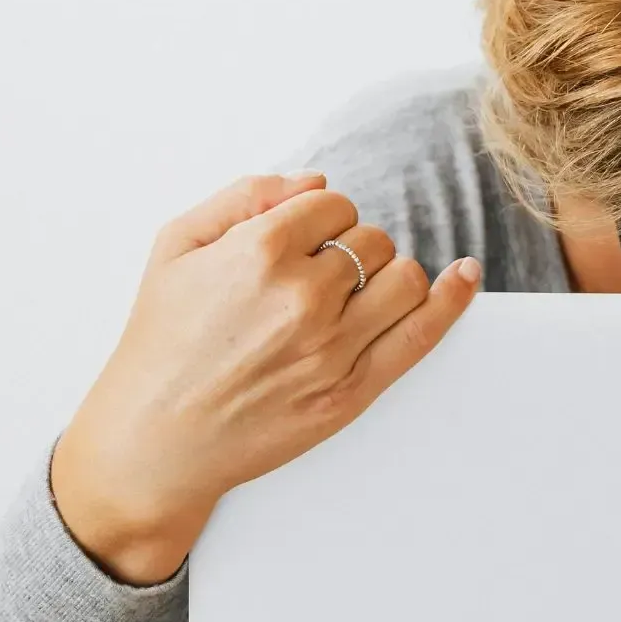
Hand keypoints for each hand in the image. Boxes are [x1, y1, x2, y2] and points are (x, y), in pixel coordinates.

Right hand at [51, 173, 479, 584]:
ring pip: (404, 277)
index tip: (303, 241)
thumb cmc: (161, 341)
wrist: (154, 440)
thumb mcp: (177, 247)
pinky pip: (422, 333)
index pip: (332, 203)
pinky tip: (466, 276)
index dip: (320, 219)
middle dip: (349, 249)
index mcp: (259, 252)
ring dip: (386, 276)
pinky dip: (452, 299)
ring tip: (352, 296)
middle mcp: (302, 297)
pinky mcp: (351, 392)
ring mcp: (332, 348)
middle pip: (371, 239)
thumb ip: (246, 196)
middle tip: (313, 280)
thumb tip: (316, 180)